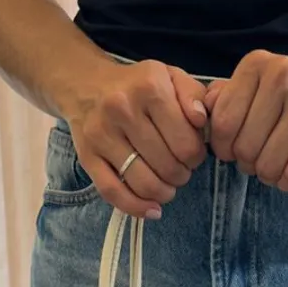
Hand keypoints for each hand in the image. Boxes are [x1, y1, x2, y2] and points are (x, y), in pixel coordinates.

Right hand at [69, 59, 208, 217]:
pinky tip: (152, 210)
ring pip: (144, 183)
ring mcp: (102, 134)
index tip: (193, 155)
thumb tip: (201, 121)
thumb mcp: (171, 77)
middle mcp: (123, 109)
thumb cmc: (138, 86)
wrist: (86, 85)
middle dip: (181, 175)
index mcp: (150, 87)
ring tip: (167, 187)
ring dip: (163, 193)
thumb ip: (194, 95)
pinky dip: (136, 208)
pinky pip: (113, 192)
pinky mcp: (87, 156)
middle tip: (180, 170)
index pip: (186, 144)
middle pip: (167, 166)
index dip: (196, 157)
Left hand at [204, 50, 287, 190]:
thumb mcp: (258, 88)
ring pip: (267, 166)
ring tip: (280, 162)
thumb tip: (199, 113)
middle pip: (243, 149)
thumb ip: (225, 98)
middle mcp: (283, 76)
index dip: (224, 147)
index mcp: (257, 65)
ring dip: (270, 175)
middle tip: (263, 156)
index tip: (235, 148)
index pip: (222, 124)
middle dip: (249, 163)